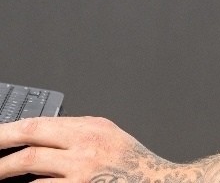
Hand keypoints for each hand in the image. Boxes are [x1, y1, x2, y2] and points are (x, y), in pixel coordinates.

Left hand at [0, 116, 184, 181]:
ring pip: (30, 165)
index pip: (41, 122)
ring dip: (6, 170)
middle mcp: (85, 145)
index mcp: (91, 127)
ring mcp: (81, 171)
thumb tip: (44, 133)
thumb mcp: (109, 136)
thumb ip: (79, 132)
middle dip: (2, 142)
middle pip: (32, 139)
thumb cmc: (132, 163)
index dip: (12, 128)